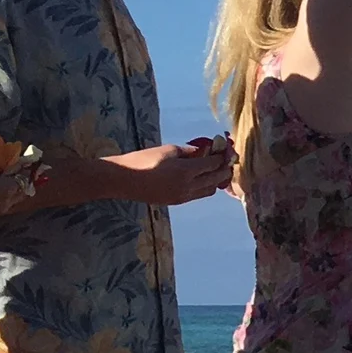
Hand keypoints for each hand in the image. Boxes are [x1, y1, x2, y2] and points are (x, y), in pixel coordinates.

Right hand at [110, 138, 234, 205]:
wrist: (123, 180)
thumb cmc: (142, 160)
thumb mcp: (168, 150)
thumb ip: (189, 151)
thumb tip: (204, 150)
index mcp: (186, 171)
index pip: (213, 164)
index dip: (222, 157)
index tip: (228, 151)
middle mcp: (188, 187)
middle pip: (215, 179)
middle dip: (224, 170)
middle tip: (228, 162)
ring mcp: (183, 196)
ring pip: (209, 190)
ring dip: (215, 181)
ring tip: (216, 171)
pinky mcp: (176, 202)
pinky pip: (198, 195)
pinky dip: (204, 187)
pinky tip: (202, 179)